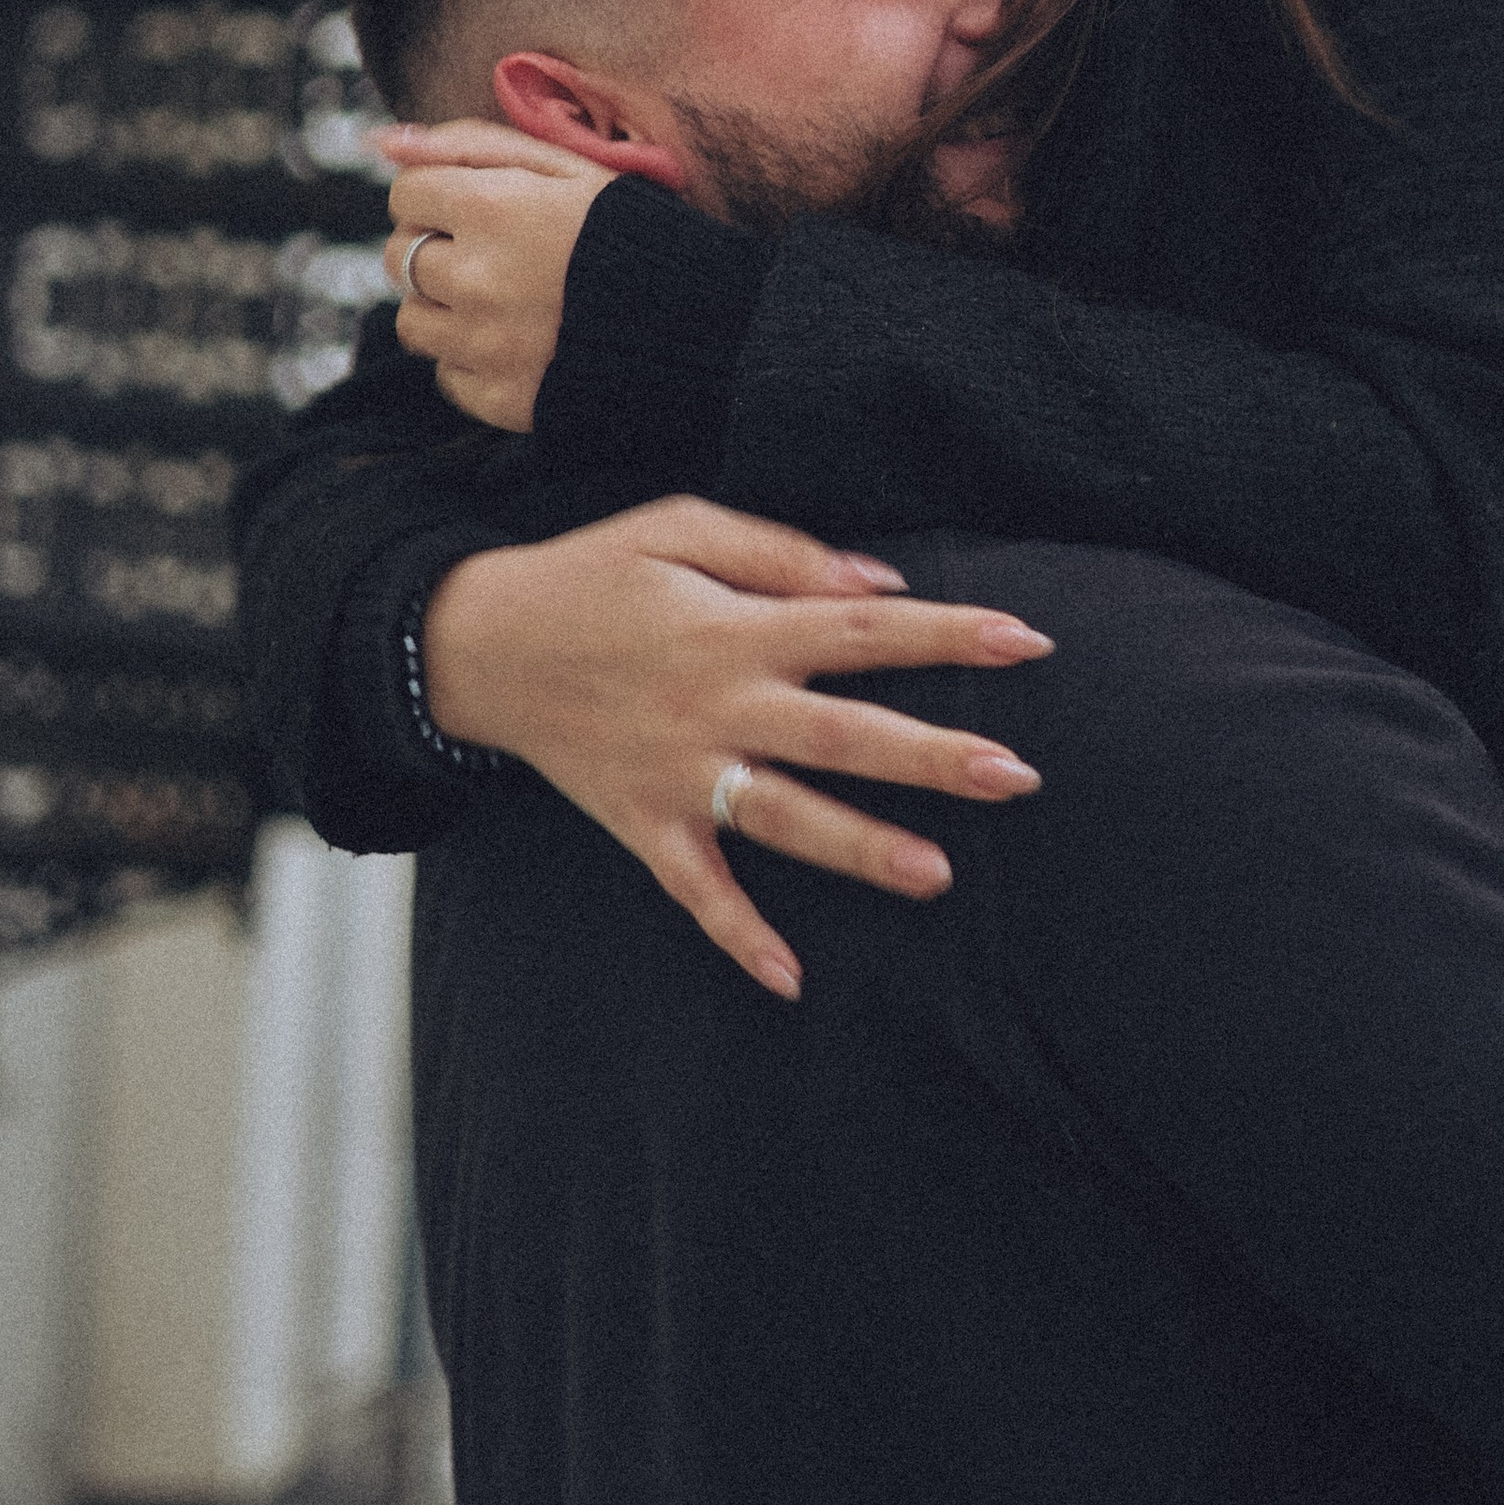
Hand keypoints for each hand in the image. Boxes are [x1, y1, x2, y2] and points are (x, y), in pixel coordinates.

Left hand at [381, 120, 612, 431]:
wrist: (709, 325)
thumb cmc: (635, 231)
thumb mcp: (566, 166)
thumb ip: (470, 143)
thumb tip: (380, 140)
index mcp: (493, 208)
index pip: (405, 195)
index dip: (441, 197)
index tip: (482, 208)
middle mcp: (477, 279)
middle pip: (399, 257)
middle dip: (437, 250)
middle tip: (497, 254)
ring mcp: (485, 345)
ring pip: (412, 322)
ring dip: (445, 308)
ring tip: (507, 301)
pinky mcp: (501, 399)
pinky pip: (447, 375)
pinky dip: (474, 359)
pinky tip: (523, 342)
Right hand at [420, 494, 1053, 996]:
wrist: (475, 643)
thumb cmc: (590, 574)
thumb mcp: (678, 526)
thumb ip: (782, 551)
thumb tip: (881, 580)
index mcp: (735, 626)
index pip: (862, 629)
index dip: (947, 633)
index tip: (1028, 640)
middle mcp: (716, 703)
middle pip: (842, 734)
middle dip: (932, 756)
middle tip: (1017, 774)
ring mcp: (679, 772)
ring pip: (783, 817)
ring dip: (860, 848)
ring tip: (939, 875)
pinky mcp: (641, 822)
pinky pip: (695, 887)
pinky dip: (738, 933)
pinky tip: (790, 979)